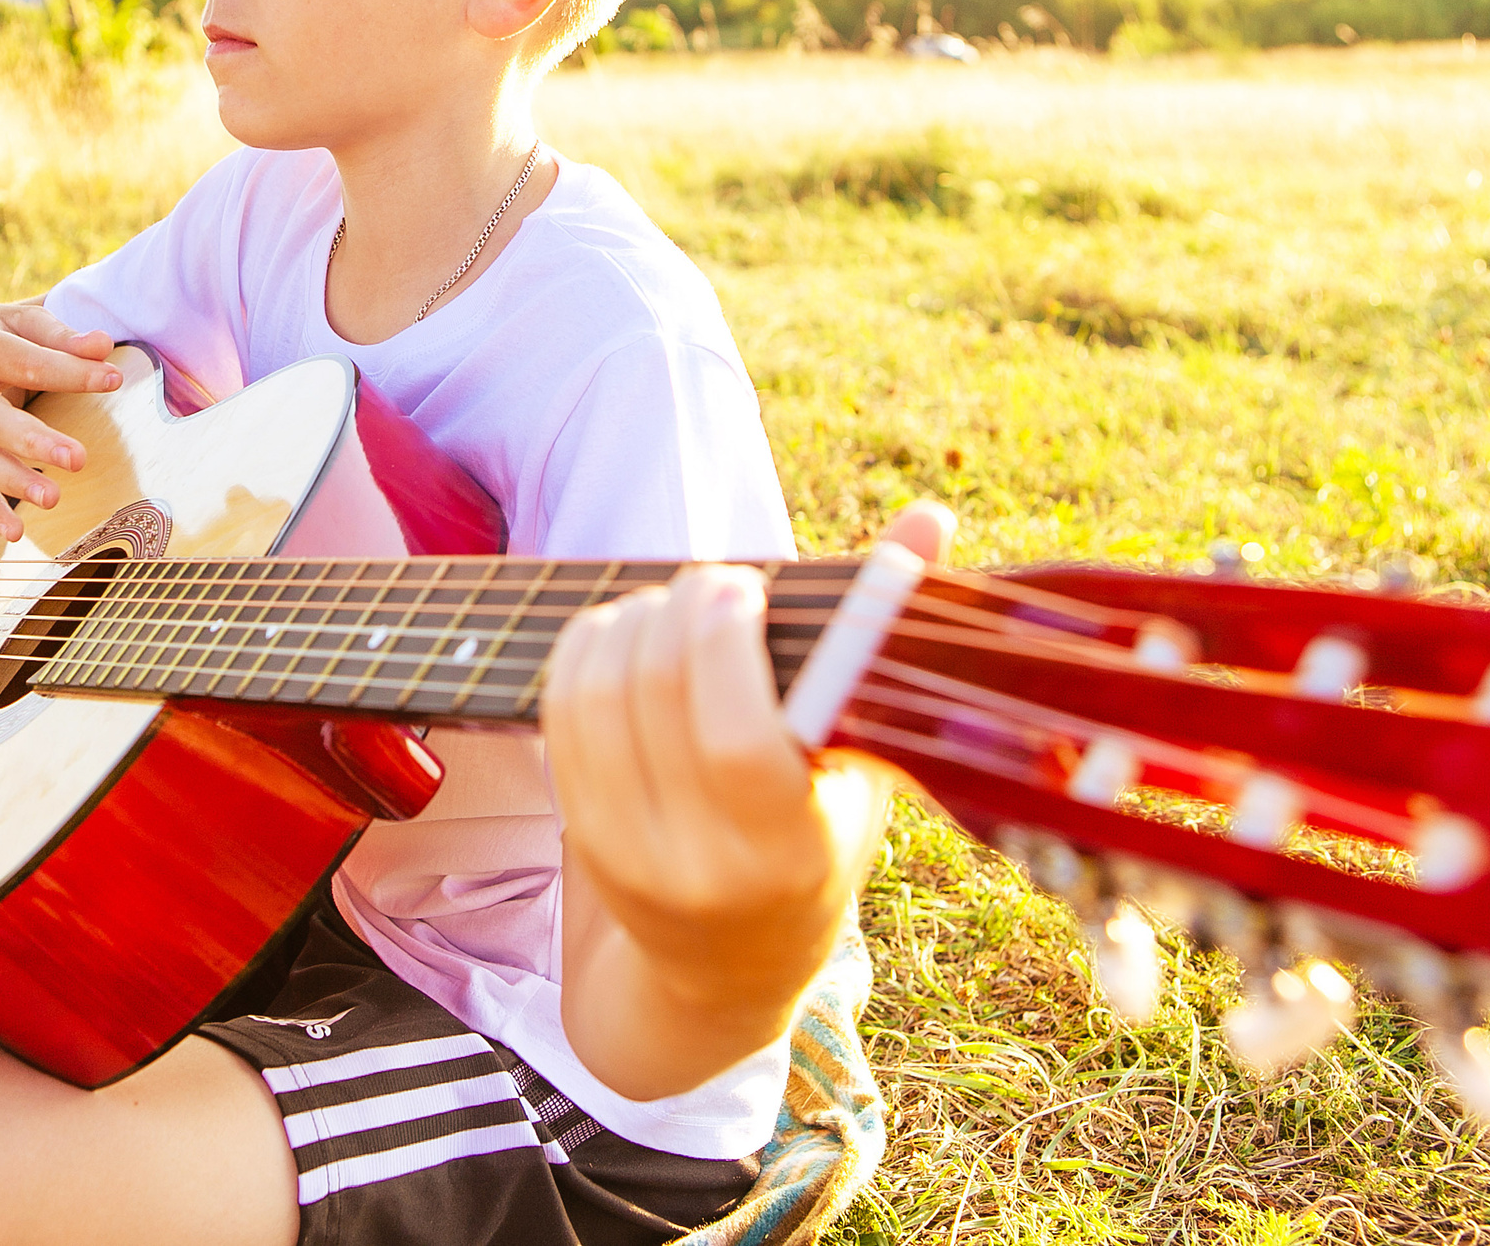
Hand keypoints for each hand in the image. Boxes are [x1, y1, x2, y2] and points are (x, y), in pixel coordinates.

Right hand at [0, 303, 121, 539]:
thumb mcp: (15, 322)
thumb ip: (58, 334)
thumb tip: (102, 345)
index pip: (24, 361)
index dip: (69, 372)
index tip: (113, 380)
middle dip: (34, 441)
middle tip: (78, 459)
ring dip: (14, 482)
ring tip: (53, 498)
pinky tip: (14, 531)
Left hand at [542, 502, 952, 1099]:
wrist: (726, 970)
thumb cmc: (817, 842)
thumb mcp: (868, 763)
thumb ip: (885, 638)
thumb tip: (930, 518)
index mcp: (788, 849)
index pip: (734, 734)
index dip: (725, 637)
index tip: (747, 587)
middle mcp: (698, 860)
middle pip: (655, 690)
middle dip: (679, 607)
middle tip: (716, 584)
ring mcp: (626, 850)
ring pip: (593, 691)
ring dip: (629, 619)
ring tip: (674, 609)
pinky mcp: (579, 831)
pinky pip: (559, 711)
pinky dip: (586, 649)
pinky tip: (628, 635)